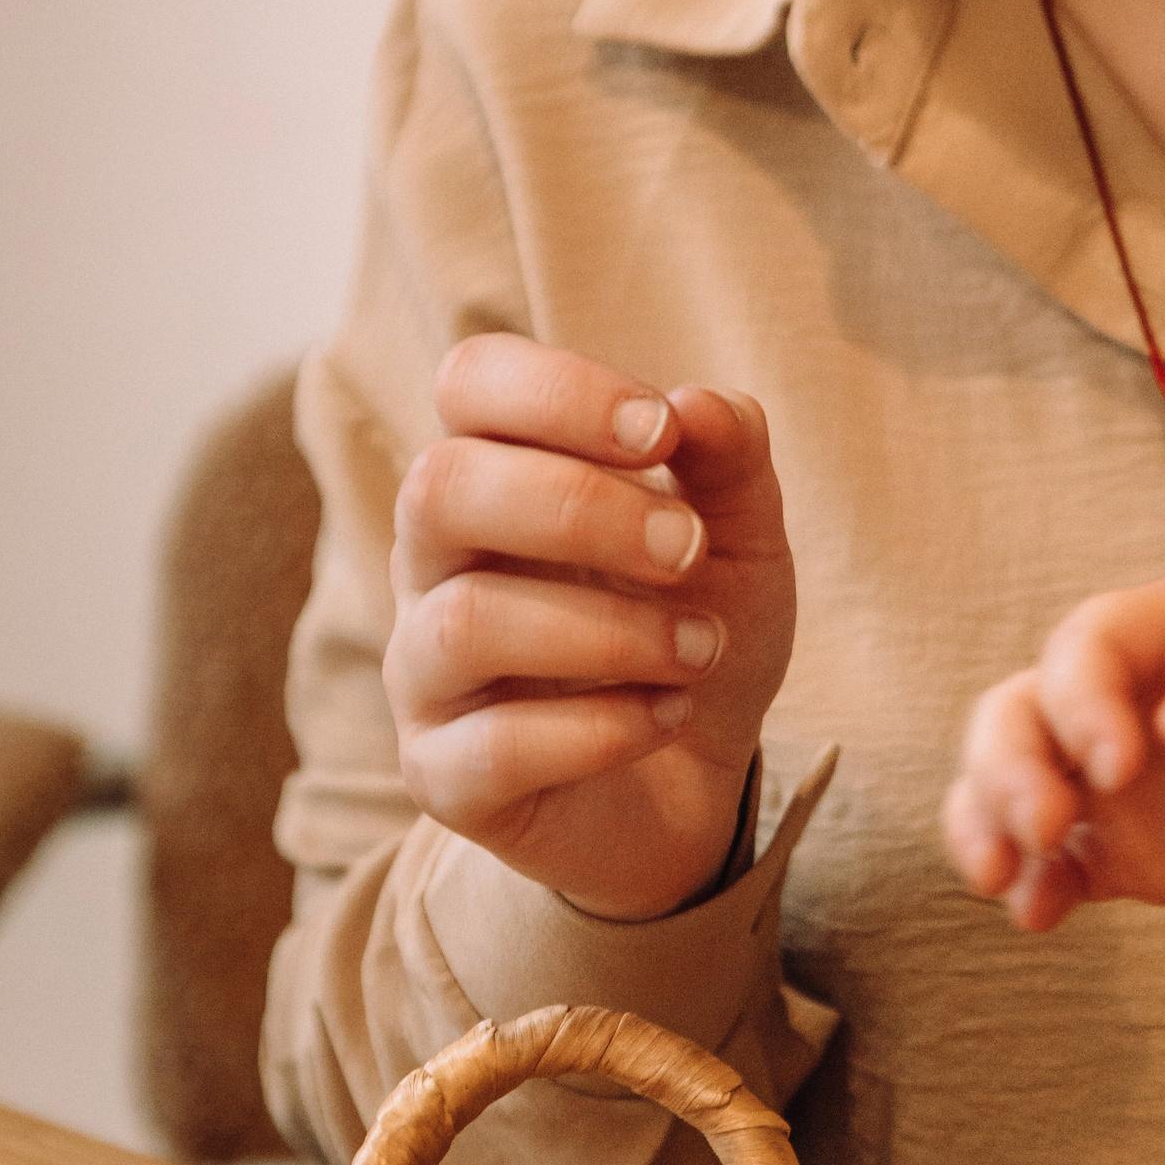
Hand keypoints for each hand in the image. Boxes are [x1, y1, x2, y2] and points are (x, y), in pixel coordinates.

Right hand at [385, 334, 795, 917]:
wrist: (696, 782)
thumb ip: (730, 459)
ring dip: (610, 630)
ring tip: (700, 650)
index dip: (558, 391)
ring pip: (463, 622)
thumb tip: (697, 402)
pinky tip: (668, 716)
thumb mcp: (741, 538)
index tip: (659, 432)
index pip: (469, 382)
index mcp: (496, 472)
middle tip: (687, 549)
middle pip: (440, 487)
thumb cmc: (694, 626)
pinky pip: (493, 747)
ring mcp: (423, 672)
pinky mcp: (441, 776)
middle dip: (580, 508)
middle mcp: (435, 561)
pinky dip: (603, 728)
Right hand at [942, 564, 1164, 931]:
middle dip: (1008, 769)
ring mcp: (1112, 779)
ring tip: (1004, 878)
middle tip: (1045, 826)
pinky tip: (1039, 916)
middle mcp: (1114, 699)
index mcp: (1157, 630)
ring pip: (1008, 787)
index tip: (1118, 765)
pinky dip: (1034, 887)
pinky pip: (1056, 866)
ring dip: (987, 825)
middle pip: (1018, 715)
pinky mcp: (1126, 849)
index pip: (1084, 649)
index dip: (1082, 702)